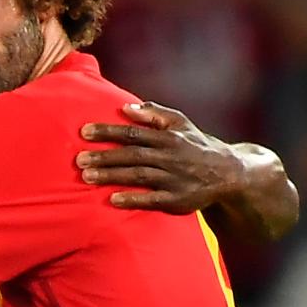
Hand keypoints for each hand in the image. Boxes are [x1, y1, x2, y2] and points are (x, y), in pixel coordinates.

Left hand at [76, 102, 242, 212]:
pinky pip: (151, 200)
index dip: (108, 131)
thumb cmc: (196, 145)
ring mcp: (173, 179)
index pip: (132, 132)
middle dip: (104, 156)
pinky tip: (113, 199)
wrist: (228, 173)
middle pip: (132, 154)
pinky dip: (133, 199)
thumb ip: (154, 114)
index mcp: (167, 137)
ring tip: (87, 176)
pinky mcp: (176, 200)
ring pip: (138, 176)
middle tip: (78, 159)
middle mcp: (169, 157)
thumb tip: (126, 107)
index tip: (84, 132)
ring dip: (112, 176)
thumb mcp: (181, 124)